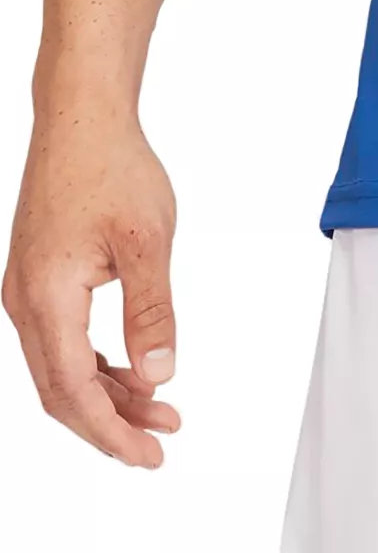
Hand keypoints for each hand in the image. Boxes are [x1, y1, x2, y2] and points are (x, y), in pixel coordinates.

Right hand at [3, 106, 180, 466]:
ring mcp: (27, 290)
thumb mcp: (147, 241)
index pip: (74, 391)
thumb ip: (152, 312)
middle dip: (110, 423)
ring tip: (159, 408)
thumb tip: (160, 375)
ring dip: (107, 394)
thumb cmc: (111, 166)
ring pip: (61, 367)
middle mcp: (25, 301)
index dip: (111, 432)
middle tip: (159, 442)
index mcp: (47, 298)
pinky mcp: (38, 277)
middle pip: (61, 391)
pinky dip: (96, 363)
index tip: (149, 453)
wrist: (81, 117)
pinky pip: (61, 340)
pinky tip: (132, 369)